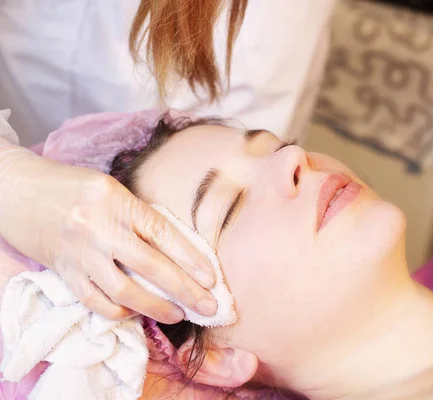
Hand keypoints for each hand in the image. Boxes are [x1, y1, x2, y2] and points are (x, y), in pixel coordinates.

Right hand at [0, 154, 216, 322]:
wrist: (18, 191)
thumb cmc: (73, 188)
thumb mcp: (112, 190)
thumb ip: (139, 216)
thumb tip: (177, 250)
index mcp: (118, 201)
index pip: (163, 233)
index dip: (190, 259)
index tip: (212, 279)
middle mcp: (100, 228)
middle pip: (150, 266)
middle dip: (185, 290)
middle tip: (209, 307)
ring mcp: (80, 253)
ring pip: (123, 290)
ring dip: (155, 307)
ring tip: (178, 315)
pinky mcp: (63, 272)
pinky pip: (95, 301)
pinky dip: (119, 311)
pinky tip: (137, 312)